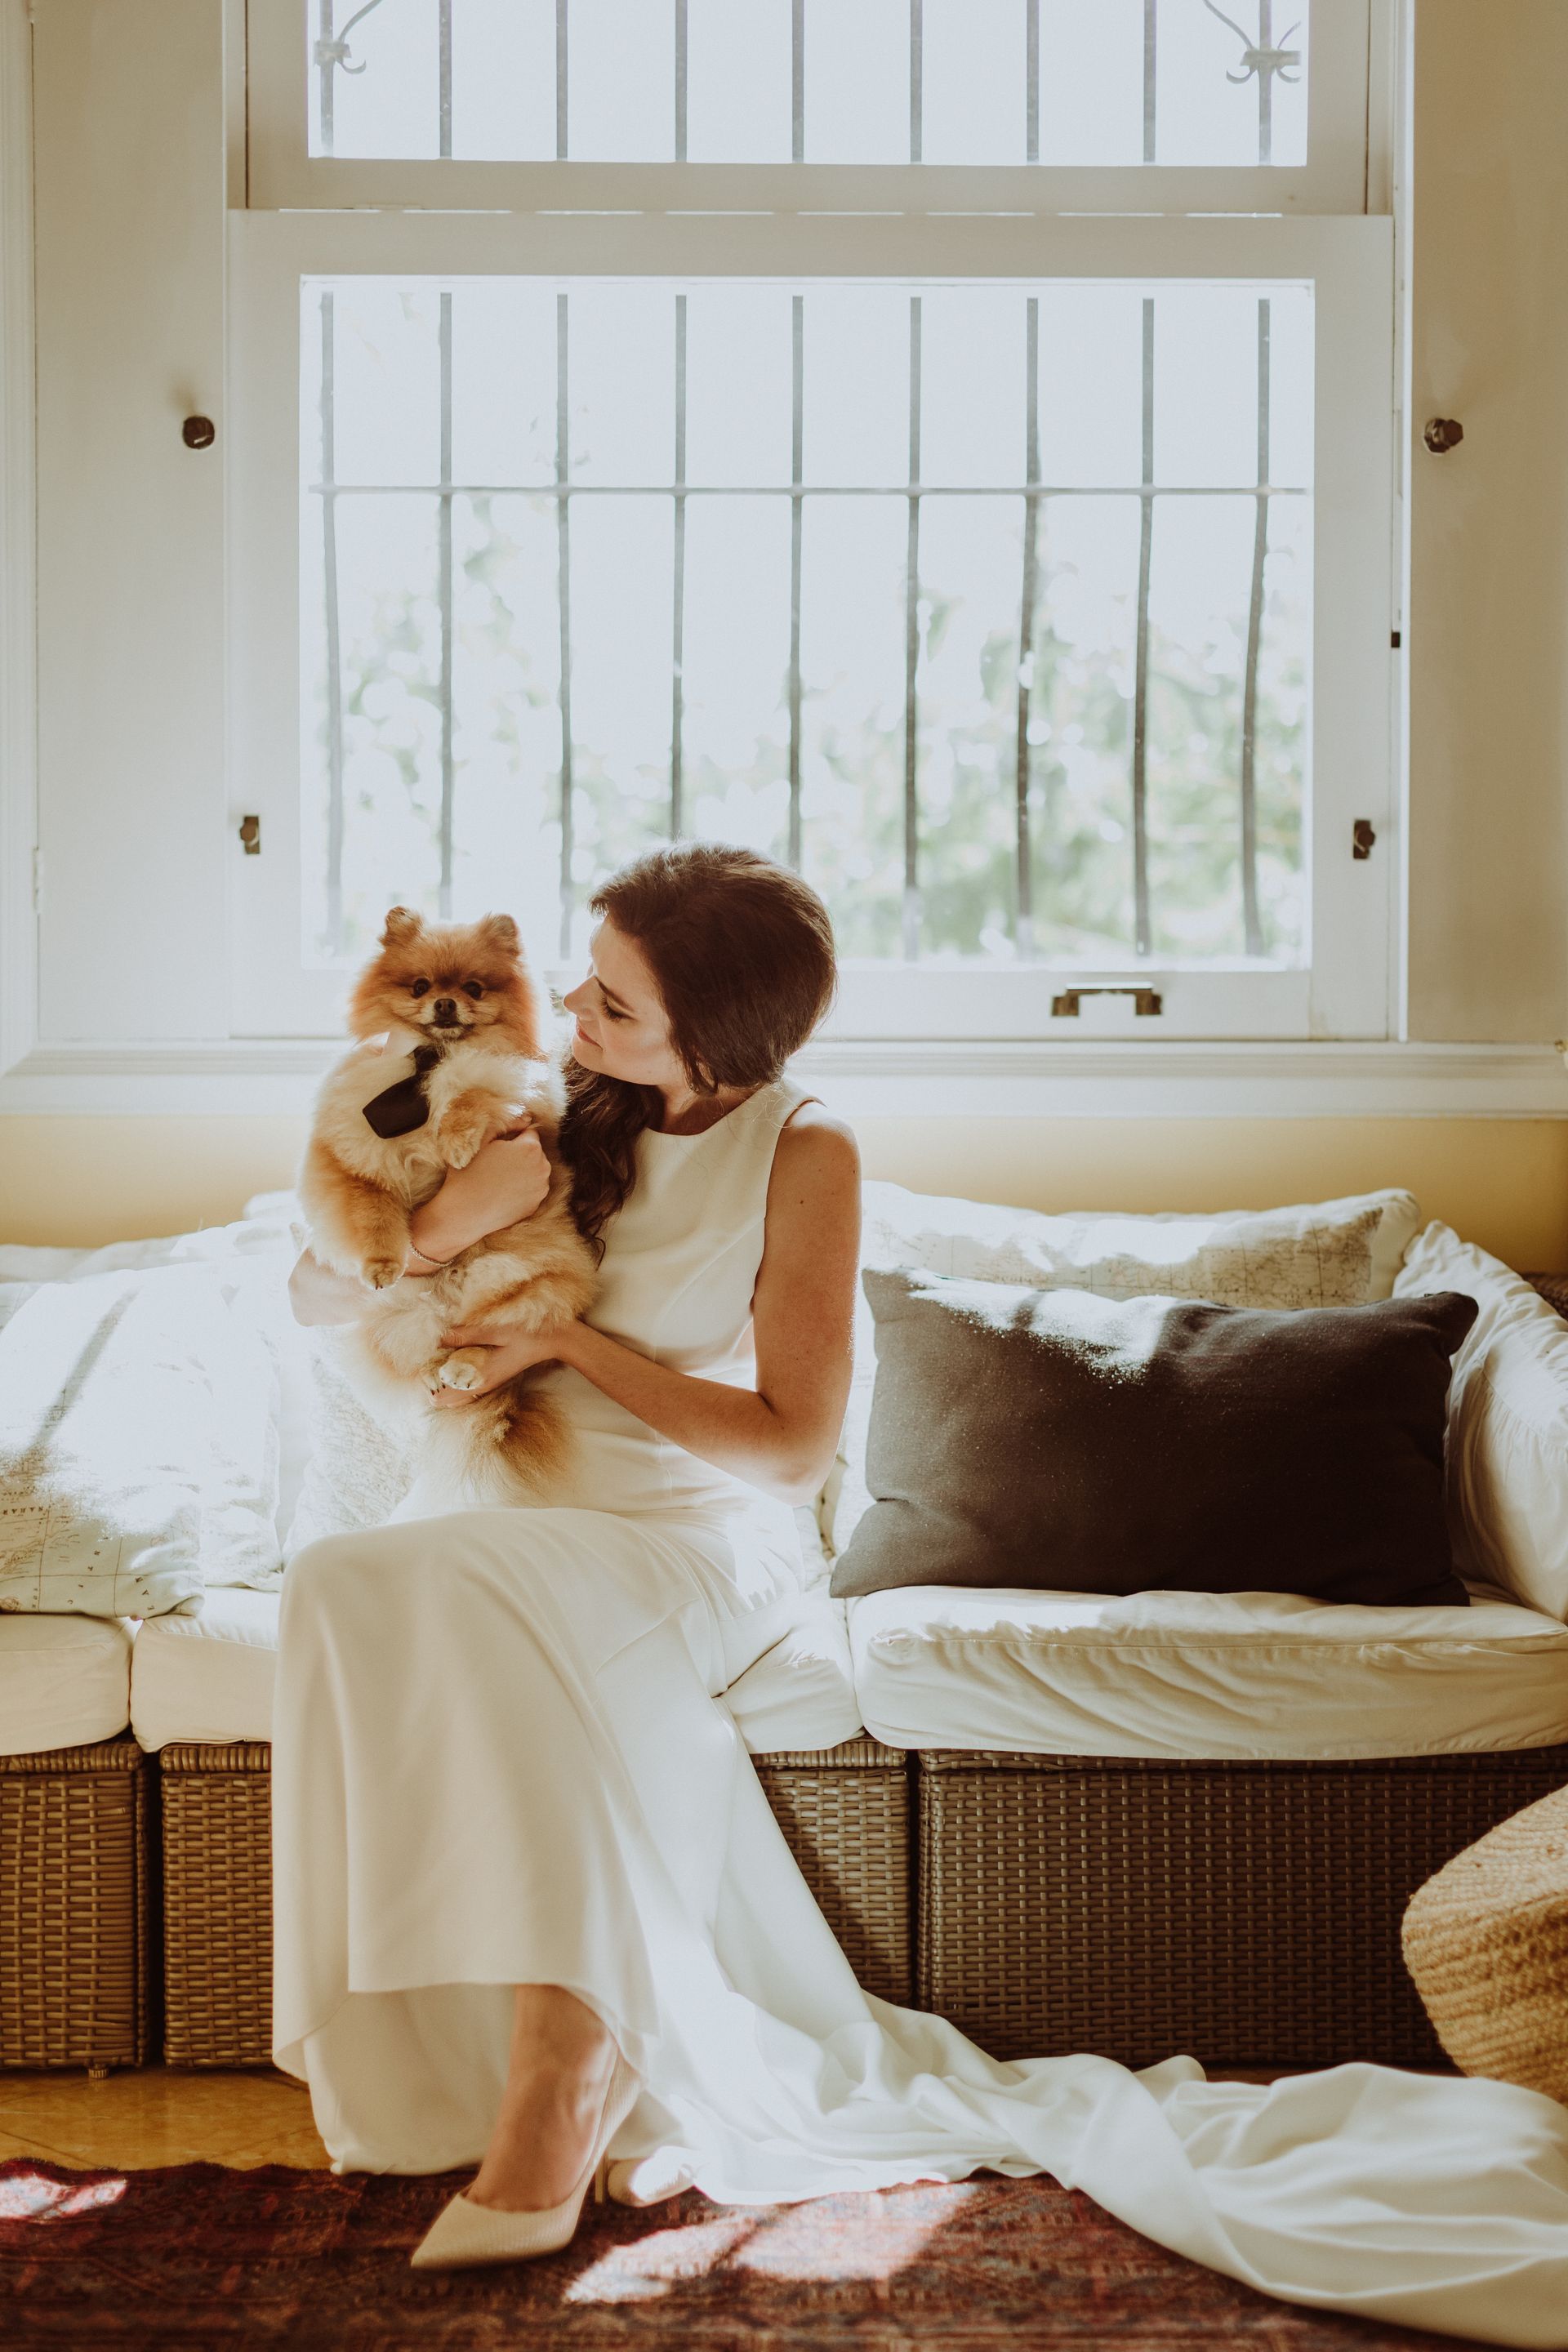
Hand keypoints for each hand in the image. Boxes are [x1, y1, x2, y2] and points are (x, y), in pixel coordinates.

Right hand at [407, 1121, 550, 1265]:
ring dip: (522, 1170)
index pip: (529, 1132)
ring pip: (534, 1170)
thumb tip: (526, 1118)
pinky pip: (531, 1189)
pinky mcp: (536, 1205)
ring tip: (498, 1179)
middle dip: (519, 1153)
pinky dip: (522, 1188)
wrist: (464, 1213)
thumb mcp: (482, 1139)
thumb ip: (506, 1123)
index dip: (512, 1138)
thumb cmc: (469, 1173)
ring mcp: (541, 1189)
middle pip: (534, 1152)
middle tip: (495, 1164)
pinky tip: (503, 1193)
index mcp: (531, 1148)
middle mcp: (543, 1168)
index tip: (496, 1148)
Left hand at [428, 1321, 576, 1404]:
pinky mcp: (495, 1376)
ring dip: (444, 1386)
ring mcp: (490, 1382)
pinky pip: (469, 1388)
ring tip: (431, 1373)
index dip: (428, 1386)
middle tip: (421, 1372)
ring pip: (459, 1396)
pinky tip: (451, 1371)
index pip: (446, 1395)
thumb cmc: (528, 1333)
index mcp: (483, 1377)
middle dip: (433, 1388)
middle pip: (449, 1400)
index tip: (418, 1372)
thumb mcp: (497, 1331)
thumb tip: (440, 1337)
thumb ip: (468, 1335)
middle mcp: (485, 1385)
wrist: (556, 1339)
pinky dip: (456, 1383)